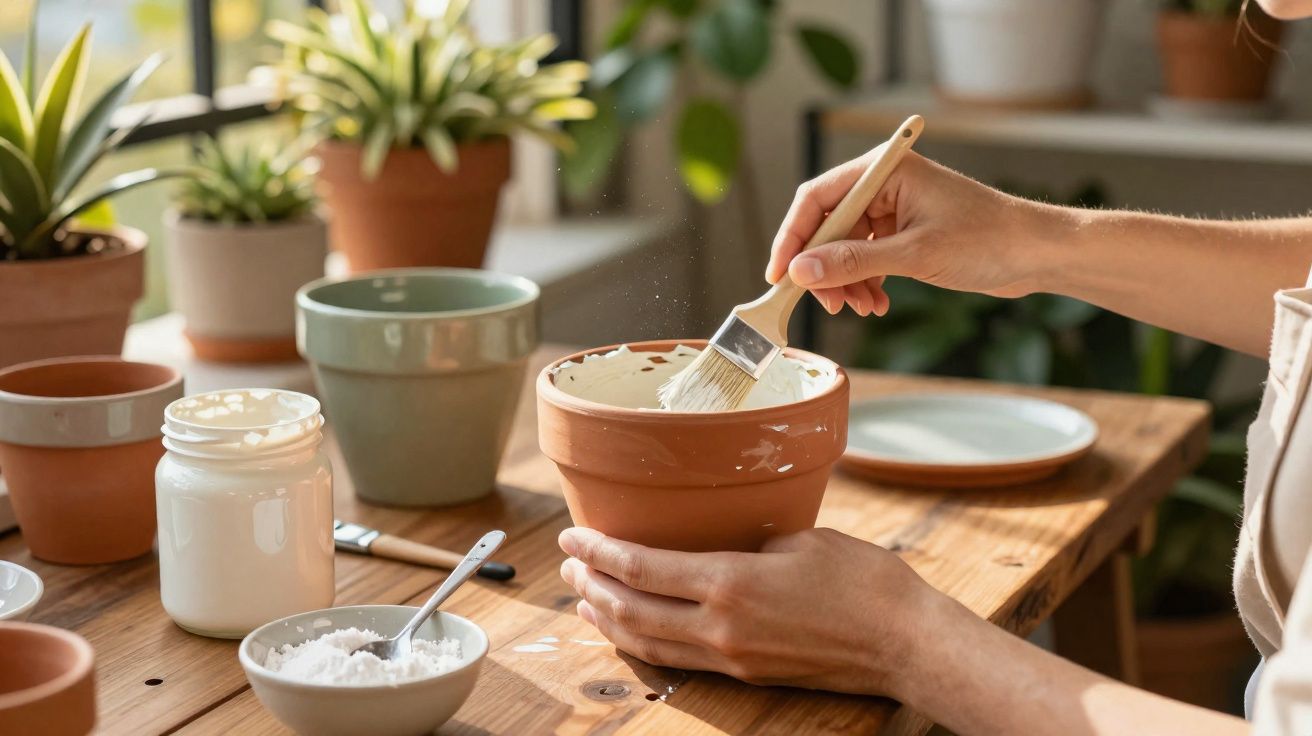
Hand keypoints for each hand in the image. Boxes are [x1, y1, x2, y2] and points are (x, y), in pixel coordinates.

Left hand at [557, 526, 949, 696]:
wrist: (903, 642)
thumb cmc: (862, 580)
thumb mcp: (797, 538)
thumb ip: (744, 543)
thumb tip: (714, 544)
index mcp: (730, 583)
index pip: (641, 567)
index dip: (598, 551)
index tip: (572, 535)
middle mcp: (720, 626)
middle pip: (631, 609)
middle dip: (592, 585)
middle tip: (569, 564)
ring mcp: (731, 657)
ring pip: (647, 642)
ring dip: (609, 619)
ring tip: (586, 597)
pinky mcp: (746, 674)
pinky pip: (677, 659)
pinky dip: (643, 642)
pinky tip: (632, 629)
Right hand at [766, 151, 1059, 315]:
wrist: (1037, 253)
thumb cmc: (988, 240)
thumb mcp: (914, 254)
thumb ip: (853, 262)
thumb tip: (801, 272)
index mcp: (885, 171)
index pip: (817, 199)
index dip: (793, 238)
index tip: (780, 275)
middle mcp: (884, 185)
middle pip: (827, 226)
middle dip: (823, 268)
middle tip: (827, 304)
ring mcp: (893, 210)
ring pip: (844, 248)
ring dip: (845, 282)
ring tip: (862, 308)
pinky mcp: (903, 233)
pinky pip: (865, 258)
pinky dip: (864, 283)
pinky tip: (877, 303)